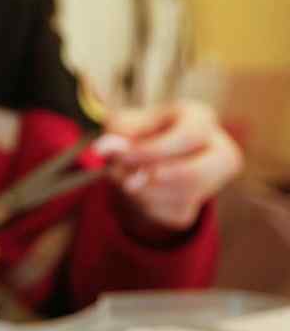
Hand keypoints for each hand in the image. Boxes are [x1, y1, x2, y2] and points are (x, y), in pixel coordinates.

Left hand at [103, 100, 242, 232]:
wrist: (142, 157)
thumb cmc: (135, 131)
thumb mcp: (125, 123)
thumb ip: (120, 133)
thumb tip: (112, 149)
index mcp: (199, 118)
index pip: (189, 135)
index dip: (154, 149)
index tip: (123, 155)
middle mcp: (218, 148)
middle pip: (194, 174)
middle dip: (153, 180)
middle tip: (125, 180)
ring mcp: (213, 181)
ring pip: (180, 197)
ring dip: (143, 192)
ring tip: (123, 177)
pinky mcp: (198, 207)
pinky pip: (170, 213)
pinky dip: (145, 204)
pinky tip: (138, 188)